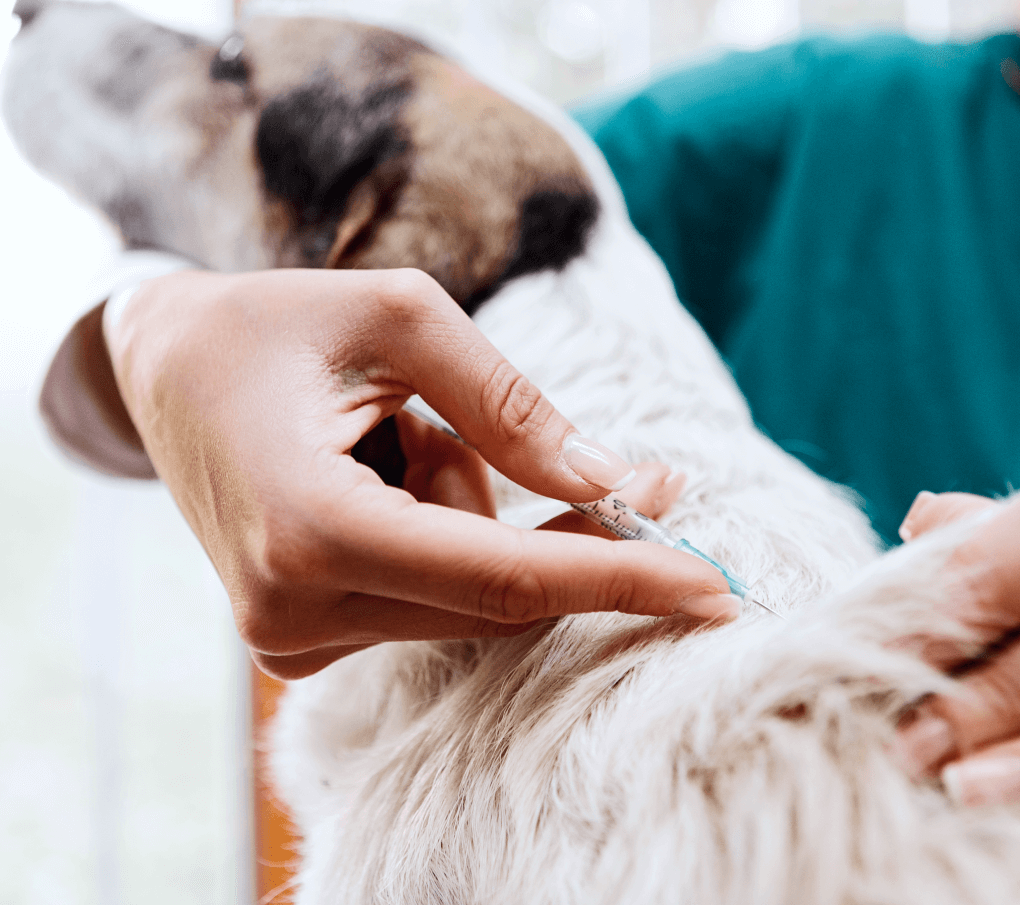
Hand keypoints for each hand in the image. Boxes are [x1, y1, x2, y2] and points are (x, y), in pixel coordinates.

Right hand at [106, 268, 736, 678]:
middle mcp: (296, 610)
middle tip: (658, 476)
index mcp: (311, 530)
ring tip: (409, 426)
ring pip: (474, 597)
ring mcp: (294, 638)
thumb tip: (614, 481)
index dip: (619, 579)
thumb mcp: (401, 318)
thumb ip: (510, 406)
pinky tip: (398, 466)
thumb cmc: (279, 324)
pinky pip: (437, 600)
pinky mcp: (305, 640)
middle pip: (502, 596)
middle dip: (582, 534)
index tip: (715, 588)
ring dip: (489, 512)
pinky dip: (459, 537)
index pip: (504, 579)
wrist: (163, 371)